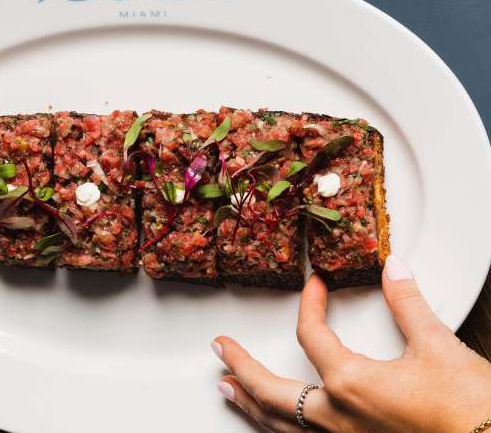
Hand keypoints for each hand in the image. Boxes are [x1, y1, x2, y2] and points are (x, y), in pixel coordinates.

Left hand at [212, 256, 490, 431]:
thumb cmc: (471, 411)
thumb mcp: (439, 348)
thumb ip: (408, 303)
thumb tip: (393, 267)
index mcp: (351, 384)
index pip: (311, 335)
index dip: (309, 304)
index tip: (313, 285)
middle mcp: (337, 418)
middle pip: (270, 390)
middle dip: (239, 366)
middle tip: (218, 348)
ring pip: (279, 425)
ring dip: (249, 402)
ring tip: (226, 389)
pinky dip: (278, 428)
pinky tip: (274, 424)